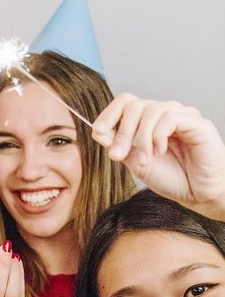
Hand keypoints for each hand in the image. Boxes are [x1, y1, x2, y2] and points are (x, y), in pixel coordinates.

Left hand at [93, 95, 224, 219]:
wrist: (199, 194)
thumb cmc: (172, 178)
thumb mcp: (135, 163)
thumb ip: (118, 146)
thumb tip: (97, 131)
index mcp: (150, 121)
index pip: (127, 102)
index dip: (109, 113)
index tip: (98, 131)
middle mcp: (165, 113)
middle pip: (134, 105)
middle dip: (121, 131)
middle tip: (118, 155)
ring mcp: (182, 116)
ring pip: (150, 110)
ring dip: (140, 138)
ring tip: (143, 159)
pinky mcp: (197, 123)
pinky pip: (169, 117)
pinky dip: (157, 136)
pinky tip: (159, 151)